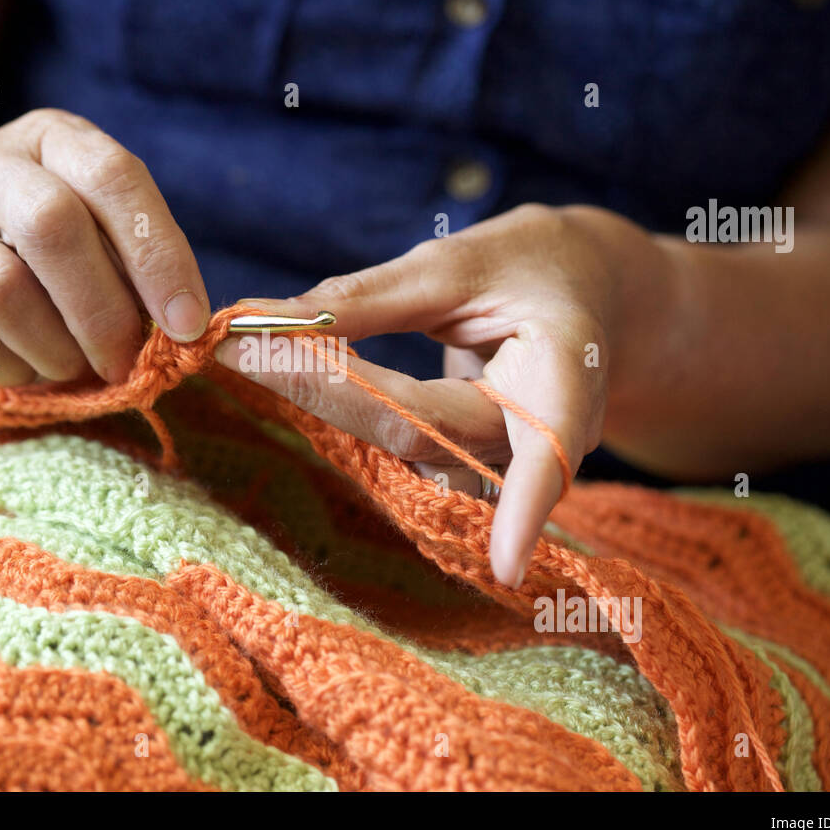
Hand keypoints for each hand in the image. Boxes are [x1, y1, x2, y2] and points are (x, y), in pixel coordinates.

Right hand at [0, 109, 208, 383]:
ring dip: (57, 348)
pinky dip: (14, 367)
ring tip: (77, 365)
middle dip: (103, 311)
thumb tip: (180, 330)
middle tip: (128, 361)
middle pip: (51, 227)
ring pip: (1, 288)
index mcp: (54, 137)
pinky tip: (31, 365)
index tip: (186, 323)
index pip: (113, 178)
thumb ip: (136, 263)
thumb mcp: (96, 221)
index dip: (158, 256)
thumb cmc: (45, 237)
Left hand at [216, 204, 662, 585]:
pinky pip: (403, 452)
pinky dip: (345, 411)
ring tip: (251, 348)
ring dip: (323, 402)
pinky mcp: (472, 466)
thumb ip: (376, 297)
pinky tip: (289, 374)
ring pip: (404, 451)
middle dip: (328, 392)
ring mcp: (506, 462)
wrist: (587, 291)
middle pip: (426, 435)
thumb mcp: (463, 261)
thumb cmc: (534, 267)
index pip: (545, 451)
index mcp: (567, 375)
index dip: (525, 510)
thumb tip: (281, 321)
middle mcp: (545, 436)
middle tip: (242, 345)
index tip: (506, 568)